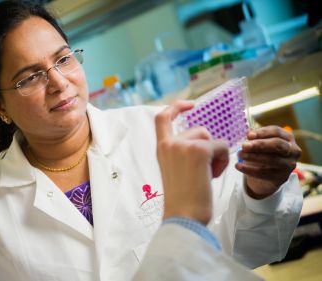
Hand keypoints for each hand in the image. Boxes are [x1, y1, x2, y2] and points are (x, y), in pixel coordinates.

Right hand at [156, 100, 229, 224]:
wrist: (183, 216)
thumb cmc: (183, 200)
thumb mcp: (176, 170)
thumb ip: (182, 153)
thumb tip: (206, 141)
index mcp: (161, 149)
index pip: (162, 117)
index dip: (177, 106)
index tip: (191, 105)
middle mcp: (169, 144)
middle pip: (199, 130)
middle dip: (209, 146)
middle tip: (206, 170)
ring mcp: (183, 146)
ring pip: (211, 138)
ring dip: (216, 155)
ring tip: (208, 175)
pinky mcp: (199, 151)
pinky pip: (221, 146)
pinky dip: (222, 161)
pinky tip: (213, 176)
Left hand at [236, 126, 301, 198]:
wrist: (265, 174)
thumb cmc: (263, 153)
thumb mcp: (261, 144)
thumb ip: (256, 139)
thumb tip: (249, 136)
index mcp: (288, 138)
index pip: (276, 131)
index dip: (262, 133)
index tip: (248, 135)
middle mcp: (293, 150)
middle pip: (277, 145)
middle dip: (259, 145)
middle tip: (244, 146)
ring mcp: (290, 164)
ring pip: (272, 159)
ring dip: (253, 157)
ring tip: (239, 155)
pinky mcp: (283, 177)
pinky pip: (265, 173)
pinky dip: (249, 169)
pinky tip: (239, 166)